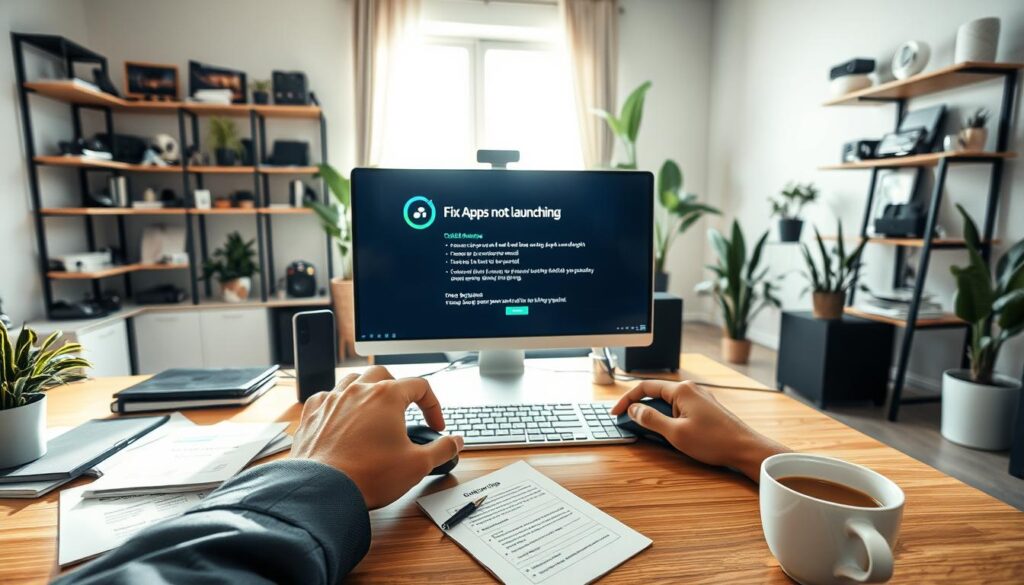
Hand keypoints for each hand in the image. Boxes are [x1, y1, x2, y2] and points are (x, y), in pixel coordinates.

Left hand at [291, 366, 464, 508]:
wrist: (323, 490)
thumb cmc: (369, 475)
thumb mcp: (417, 465)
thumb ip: (442, 449)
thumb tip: (455, 441)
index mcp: (387, 396)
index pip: (420, 386)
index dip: (433, 406)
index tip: (436, 426)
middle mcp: (359, 390)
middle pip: (385, 375)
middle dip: (399, 389)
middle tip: (405, 410)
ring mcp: (333, 399)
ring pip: (354, 380)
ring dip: (368, 390)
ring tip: (375, 410)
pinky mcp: (313, 414)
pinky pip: (327, 396)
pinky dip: (338, 403)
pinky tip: (342, 418)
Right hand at [610, 380, 788, 481]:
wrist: (745, 449)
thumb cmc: (715, 441)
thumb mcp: (676, 433)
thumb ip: (651, 419)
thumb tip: (634, 409)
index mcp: (682, 390)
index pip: (645, 387)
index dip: (627, 400)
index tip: (616, 412)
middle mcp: (691, 390)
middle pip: (656, 393)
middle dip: (640, 407)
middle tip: (628, 422)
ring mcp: (699, 399)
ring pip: (667, 403)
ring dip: (654, 415)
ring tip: (648, 431)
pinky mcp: (705, 409)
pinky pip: (679, 408)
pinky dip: (667, 418)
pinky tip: (668, 432)